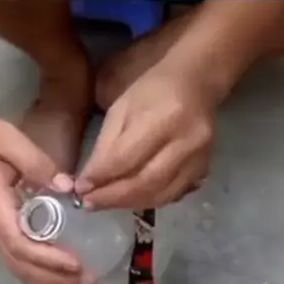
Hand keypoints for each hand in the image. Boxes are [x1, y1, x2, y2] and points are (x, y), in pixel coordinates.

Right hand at [0, 113, 84, 283]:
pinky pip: (15, 257)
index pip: (19, 243)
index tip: (76, 264)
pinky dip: (33, 276)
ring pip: (17, 265)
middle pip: (20, 263)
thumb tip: (67, 187)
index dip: (48, 258)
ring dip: (45, 283)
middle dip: (53, 278)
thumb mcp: (9, 140)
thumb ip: (37, 163)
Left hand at [76, 65, 214, 208]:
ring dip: (128, 204)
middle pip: (145, 182)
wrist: (196, 80)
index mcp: (163, 118)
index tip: (79, 187)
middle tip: (88, 203)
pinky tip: (129, 199)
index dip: (100, 177)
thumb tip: (90, 180)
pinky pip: (173, 195)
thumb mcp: (120, 106)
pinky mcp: (204, 169)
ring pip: (160, 195)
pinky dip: (147, 200)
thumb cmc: (151, 88)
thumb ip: (106, 144)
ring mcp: (199, 158)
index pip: (126, 158)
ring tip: (104, 204)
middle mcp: (186, 142)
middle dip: (112, 197)